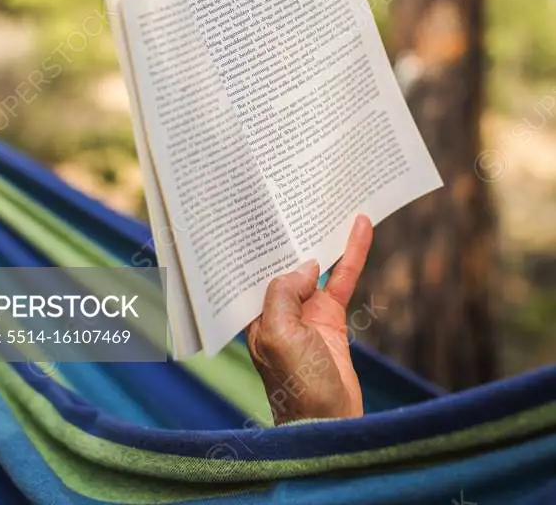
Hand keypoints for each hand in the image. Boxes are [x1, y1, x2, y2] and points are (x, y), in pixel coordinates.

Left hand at [246, 214, 373, 423]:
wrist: (330, 424)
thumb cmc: (296, 385)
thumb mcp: (277, 336)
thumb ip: (283, 293)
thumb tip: (304, 265)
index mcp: (252, 312)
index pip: (252, 267)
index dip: (256, 239)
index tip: (259, 206)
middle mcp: (275, 307)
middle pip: (284, 258)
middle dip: (290, 230)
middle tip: (296, 189)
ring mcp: (305, 310)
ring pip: (316, 263)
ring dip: (325, 235)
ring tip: (334, 199)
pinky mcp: (331, 317)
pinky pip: (343, 277)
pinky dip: (353, 253)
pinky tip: (362, 227)